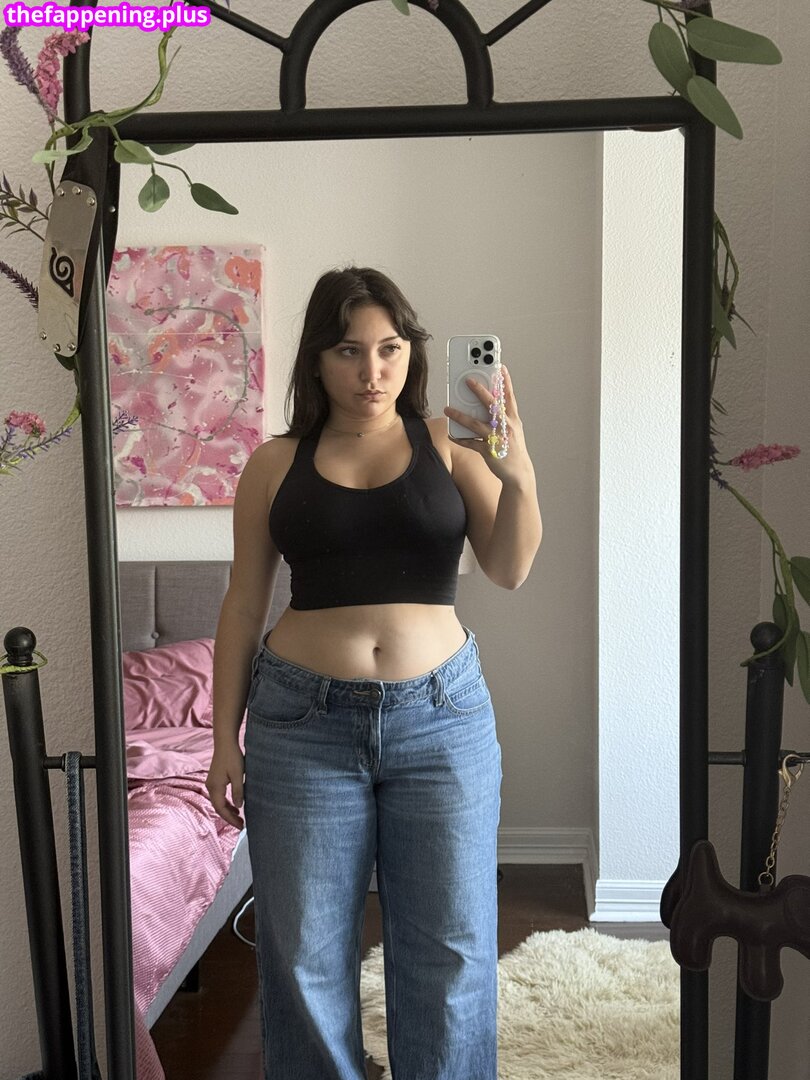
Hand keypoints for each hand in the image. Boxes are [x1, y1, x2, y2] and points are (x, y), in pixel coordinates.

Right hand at [205, 740, 244, 828]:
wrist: (225, 742)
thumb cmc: (232, 757)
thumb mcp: (238, 775)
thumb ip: (238, 791)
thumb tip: (239, 807)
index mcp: (215, 787)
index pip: (221, 809)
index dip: (230, 819)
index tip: (240, 826)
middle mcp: (210, 786)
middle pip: (218, 807)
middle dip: (229, 817)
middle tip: (241, 824)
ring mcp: (211, 783)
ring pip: (219, 802)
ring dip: (228, 810)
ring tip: (239, 817)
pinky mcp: (215, 779)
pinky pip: (219, 796)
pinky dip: (226, 802)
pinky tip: (235, 805)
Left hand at [444, 366, 530, 481]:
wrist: (519, 473)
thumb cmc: (513, 449)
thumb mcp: (513, 429)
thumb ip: (503, 416)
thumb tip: (490, 403)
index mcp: (513, 420)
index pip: (509, 397)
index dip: (505, 382)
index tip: (500, 368)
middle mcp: (506, 427)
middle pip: (492, 405)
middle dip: (480, 392)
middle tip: (468, 381)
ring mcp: (497, 439)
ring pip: (476, 424)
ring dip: (460, 416)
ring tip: (448, 409)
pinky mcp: (489, 451)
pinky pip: (471, 443)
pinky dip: (460, 439)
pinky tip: (451, 434)